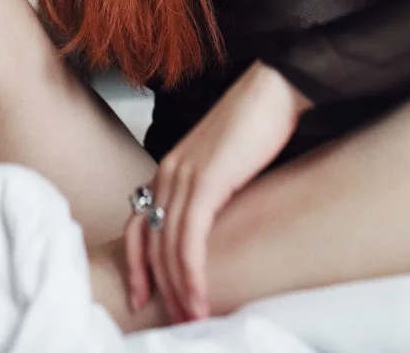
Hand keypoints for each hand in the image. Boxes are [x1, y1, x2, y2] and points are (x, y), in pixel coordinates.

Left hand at [124, 60, 311, 324]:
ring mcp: (184, 176)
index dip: (137, 265)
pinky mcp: (206, 180)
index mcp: (169, 168)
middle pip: (149, 242)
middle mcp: (168, 173)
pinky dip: (192, 272)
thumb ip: (211, 191)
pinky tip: (200, 296)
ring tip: (192, 318)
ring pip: (168, 246)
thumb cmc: (255, 124)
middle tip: (174, 320)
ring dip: (178, 288)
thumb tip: (217, 227)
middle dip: (160, 287)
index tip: (143, 296)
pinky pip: (189, 238)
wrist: (272, 89)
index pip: (137, 225)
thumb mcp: (223, 164)